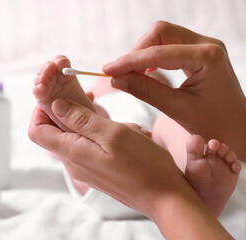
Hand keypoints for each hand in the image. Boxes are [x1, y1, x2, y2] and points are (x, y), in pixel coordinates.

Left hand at [28, 99, 231, 238]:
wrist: (165, 197)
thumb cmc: (144, 165)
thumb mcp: (113, 134)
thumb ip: (81, 120)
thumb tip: (55, 106)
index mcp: (72, 152)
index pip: (37, 130)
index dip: (39, 110)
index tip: (57, 95)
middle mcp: (73, 162)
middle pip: (54, 131)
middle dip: (67, 110)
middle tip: (89, 96)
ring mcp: (85, 167)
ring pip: (74, 136)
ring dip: (88, 120)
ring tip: (110, 115)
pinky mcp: (97, 169)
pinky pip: (88, 145)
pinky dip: (98, 131)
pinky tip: (119, 129)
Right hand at [103, 21, 245, 159]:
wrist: (237, 129)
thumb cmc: (214, 124)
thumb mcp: (176, 109)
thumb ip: (145, 91)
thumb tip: (116, 80)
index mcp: (207, 58)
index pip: (158, 52)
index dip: (129, 61)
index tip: (108, 71)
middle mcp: (207, 45)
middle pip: (161, 32)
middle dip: (136, 51)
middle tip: (119, 73)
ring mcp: (204, 46)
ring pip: (163, 35)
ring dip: (143, 53)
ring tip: (129, 74)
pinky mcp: (199, 52)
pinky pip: (169, 44)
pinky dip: (152, 56)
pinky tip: (144, 72)